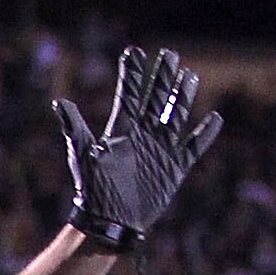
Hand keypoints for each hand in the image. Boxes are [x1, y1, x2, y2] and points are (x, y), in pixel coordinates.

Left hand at [52, 45, 221, 251]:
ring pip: (175, 116)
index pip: (129, 95)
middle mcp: (142, 136)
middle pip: (155, 99)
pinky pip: (193, 147)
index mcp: (121, 130)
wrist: (111, 223)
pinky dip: (204, 134)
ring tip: (189, 77)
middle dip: (162, 77)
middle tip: (170, 55)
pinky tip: (214, 119)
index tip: (135, 51)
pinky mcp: (174, 168)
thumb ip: (75, 129)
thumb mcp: (83, 157)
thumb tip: (60, 103)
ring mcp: (159, 150)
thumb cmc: (94, 192)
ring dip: (182, 97)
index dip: (132, 75)